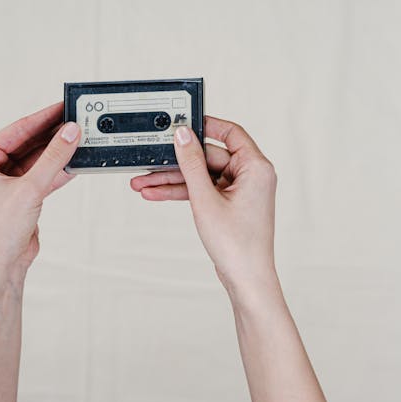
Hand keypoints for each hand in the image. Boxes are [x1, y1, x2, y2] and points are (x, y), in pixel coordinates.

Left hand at [0, 102, 79, 279]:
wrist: (1, 266)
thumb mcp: (30, 188)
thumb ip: (53, 159)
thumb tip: (70, 133)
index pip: (17, 130)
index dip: (42, 118)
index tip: (62, 107)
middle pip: (29, 143)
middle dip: (53, 134)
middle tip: (76, 120)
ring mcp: (9, 182)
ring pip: (39, 159)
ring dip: (59, 152)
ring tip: (80, 139)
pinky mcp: (23, 196)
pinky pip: (44, 175)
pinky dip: (60, 170)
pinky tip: (76, 162)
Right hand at [130, 117, 277, 292]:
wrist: (246, 278)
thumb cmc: (238, 245)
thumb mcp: (206, 199)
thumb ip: (192, 164)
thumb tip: (183, 136)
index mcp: (256, 167)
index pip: (230, 132)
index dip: (205, 126)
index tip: (182, 123)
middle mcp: (252, 176)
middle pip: (209, 157)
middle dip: (177, 163)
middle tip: (149, 163)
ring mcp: (240, 191)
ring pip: (202, 176)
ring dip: (173, 180)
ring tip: (144, 183)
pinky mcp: (230, 205)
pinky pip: (204, 190)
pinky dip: (183, 192)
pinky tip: (157, 193)